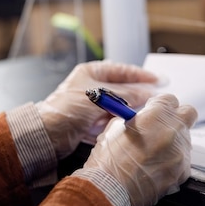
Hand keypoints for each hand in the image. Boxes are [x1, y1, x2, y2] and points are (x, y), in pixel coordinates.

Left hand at [38, 60, 158, 158]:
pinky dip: (120, 122)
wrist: (46, 135)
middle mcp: (92, 87)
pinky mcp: (91, 122)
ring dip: (130, 110)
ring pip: (119, 106)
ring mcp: (92, 105)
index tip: (158, 80)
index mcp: (91, 73)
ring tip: (146, 112)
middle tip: (156, 98)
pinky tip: (130, 124)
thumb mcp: (101, 97)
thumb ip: (127, 94)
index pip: (122, 70)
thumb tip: (148, 92)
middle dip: (138, 95)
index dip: (141, 75)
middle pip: (122, 89)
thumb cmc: (67, 109)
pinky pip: (112, 120)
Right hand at [84, 94, 196, 205]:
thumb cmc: (109, 160)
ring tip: (153, 154)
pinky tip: (155, 169)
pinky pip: (182, 161)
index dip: (161, 105)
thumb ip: (134, 120)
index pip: (170, 99)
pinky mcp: (183, 171)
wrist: (110, 191)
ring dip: (173, 142)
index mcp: (156, 114)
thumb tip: (140, 120)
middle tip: (163, 126)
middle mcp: (173, 130)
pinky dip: (172, 163)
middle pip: (188, 113)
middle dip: (178, 117)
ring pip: (185, 139)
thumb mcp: (115, 129)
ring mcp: (181, 151)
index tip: (154, 111)